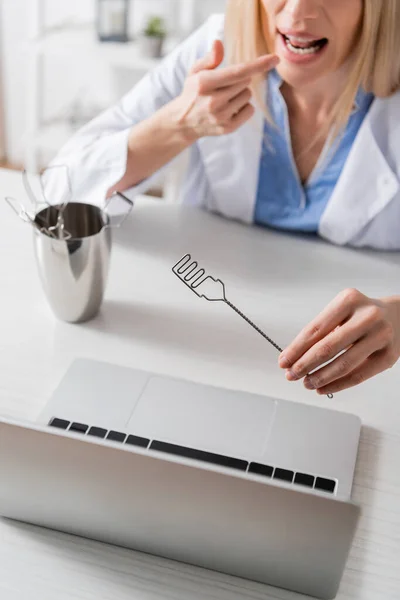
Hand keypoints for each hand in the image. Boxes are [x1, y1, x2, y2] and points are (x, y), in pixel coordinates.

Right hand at [175, 40, 278, 139]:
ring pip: (248, 95)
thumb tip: (218, 43)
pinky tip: (230, 109)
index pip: (237, 72)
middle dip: (239, 80)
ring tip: (225, 99)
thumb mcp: (196, 72)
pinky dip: (244, 107)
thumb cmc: (193, 92)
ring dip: (241, 93)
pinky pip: (250, 110)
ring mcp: (221, 116)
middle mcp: (213, 101)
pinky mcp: (228, 128)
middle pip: (246, 82)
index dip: (258, 65)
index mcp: (205, 83)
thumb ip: (209, 58)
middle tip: (224, 87)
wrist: (183, 122)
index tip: (274, 58)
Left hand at [278, 289, 399, 394]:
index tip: (284, 361)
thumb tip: (293, 358)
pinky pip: (359, 376)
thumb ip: (320, 332)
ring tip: (307, 383)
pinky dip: (337, 385)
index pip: (315, 329)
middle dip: (305, 364)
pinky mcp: (389, 356)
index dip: (296, 349)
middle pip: (328, 347)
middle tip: (291, 375)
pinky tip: (323, 388)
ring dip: (320, 377)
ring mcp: (381, 335)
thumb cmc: (361, 315)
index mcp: (349, 300)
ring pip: (344, 364)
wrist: (399, 316)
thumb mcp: (341, 312)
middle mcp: (367, 316)